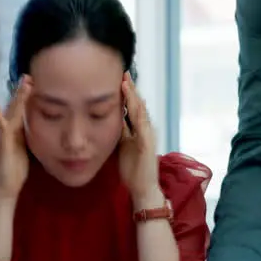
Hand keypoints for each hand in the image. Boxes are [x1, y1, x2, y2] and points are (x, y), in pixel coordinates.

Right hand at [0, 77, 32, 198]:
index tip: (32, 82)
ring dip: (16, 100)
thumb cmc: (14, 170)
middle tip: (27, 76)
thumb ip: (25, 136)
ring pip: (10, 114)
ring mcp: (2, 137)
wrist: (5, 188)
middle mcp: (6, 131)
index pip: (20, 110)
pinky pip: (1, 130)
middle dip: (21, 92)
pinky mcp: (2, 145)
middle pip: (14, 107)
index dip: (25, 97)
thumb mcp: (23, 148)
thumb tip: (34, 127)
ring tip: (22, 85)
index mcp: (13, 131)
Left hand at [117, 75, 158, 198]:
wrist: (143, 188)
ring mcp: (148, 135)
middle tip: (123, 73)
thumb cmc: (133, 169)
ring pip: (140, 111)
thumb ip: (121, 132)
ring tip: (126, 82)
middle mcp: (145, 129)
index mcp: (138, 130)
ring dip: (133, 96)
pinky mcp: (147, 143)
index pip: (132, 108)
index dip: (126, 93)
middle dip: (130, 89)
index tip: (118, 79)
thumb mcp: (123, 145)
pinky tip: (133, 101)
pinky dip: (137, 112)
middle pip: (137, 105)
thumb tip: (111, 119)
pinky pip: (142, 124)